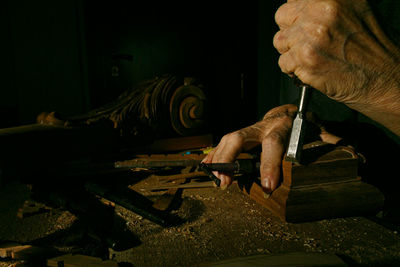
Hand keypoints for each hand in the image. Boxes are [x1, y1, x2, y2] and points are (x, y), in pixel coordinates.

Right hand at [202, 104, 342, 191]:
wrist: (289, 112)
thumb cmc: (304, 125)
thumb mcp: (320, 132)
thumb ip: (333, 142)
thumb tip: (358, 156)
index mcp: (282, 126)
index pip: (273, 143)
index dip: (269, 164)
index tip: (268, 186)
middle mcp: (262, 126)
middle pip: (240, 137)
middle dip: (232, 159)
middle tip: (227, 182)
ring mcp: (250, 130)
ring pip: (229, 139)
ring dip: (219, 159)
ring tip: (216, 179)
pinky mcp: (241, 135)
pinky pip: (224, 143)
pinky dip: (215, 155)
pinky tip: (208, 166)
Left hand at [273, 0, 399, 134]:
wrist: (385, 78)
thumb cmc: (373, 47)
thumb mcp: (355, 10)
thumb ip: (324, 6)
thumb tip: (298, 5)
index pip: (293, 0)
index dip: (298, 14)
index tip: (303, 22)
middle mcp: (321, 14)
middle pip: (282, 17)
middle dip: (291, 30)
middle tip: (308, 41)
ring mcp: (311, 38)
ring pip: (280, 41)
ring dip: (291, 50)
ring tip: (312, 56)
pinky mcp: (306, 61)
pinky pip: (283, 63)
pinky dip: (293, 69)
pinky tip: (312, 68)